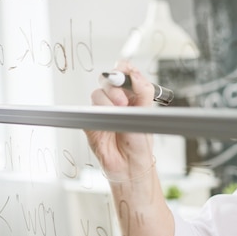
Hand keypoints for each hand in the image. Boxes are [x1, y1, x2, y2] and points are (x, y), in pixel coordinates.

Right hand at [87, 61, 154, 180]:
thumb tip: (136, 75)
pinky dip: (96, 113)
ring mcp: (103, 110)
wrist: (129, 166)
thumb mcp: (147, 115)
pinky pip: (89, 110)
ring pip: (98, 93)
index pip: (125, 72)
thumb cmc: (140, 144)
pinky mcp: (91, 121)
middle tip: (123, 101)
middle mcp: (117, 100)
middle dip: (114, 86)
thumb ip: (143, 92)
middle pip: (108, 79)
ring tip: (119, 117)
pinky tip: (106, 122)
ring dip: (108, 102)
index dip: (123, 69)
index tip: (125, 72)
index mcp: (133, 95)